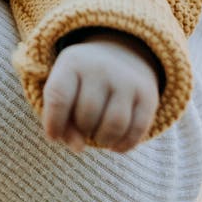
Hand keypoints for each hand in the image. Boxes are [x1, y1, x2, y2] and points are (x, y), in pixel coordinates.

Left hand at [42, 31, 159, 152]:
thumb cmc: (81, 82)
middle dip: (81, 130)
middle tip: (83, 127)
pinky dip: (123, 145)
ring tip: (97, 135)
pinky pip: (136, 131)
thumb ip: (60, 122)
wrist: (120, 54)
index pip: (58, 96)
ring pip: (113, 126)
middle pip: (87, 115)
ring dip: (102, 140)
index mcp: (72, 62)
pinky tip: (114, 144)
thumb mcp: (64, 91)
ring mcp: (127, 80)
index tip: (53, 136)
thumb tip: (79, 148)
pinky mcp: (148, 95)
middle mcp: (101, 67)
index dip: (53, 123)